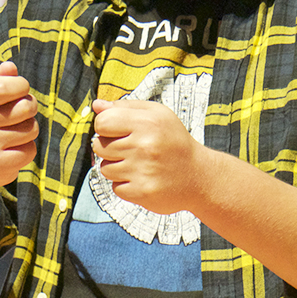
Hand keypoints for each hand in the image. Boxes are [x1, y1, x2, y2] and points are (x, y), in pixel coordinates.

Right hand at [0, 61, 38, 188]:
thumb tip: (10, 67)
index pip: (6, 85)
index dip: (22, 86)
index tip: (21, 90)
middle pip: (26, 107)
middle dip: (30, 108)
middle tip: (22, 114)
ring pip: (31, 129)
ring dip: (29, 131)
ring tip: (14, 134)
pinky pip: (29, 151)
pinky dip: (27, 150)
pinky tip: (12, 151)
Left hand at [92, 98, 206, 213]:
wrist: (199, 176)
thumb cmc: (174, 141)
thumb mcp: (157, 115)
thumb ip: (126, 107)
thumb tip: (96, 106)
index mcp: (147, 122)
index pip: (102, 122)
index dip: (105, 127)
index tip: (117, 131)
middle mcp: (144, 146)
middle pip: (99, 146)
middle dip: (110, 148)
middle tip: (132, 150)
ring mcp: (143, 170)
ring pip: (105, 169)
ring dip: (117, 168)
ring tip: (139, 165)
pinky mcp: (142, 191)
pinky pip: (116, 187)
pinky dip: (126, 185)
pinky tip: (143, 179)